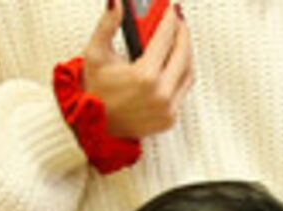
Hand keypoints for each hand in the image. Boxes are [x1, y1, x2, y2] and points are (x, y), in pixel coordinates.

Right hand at [81, 3, 189, 140]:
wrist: (93, 126)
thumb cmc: (93, 91)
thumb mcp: (96, 53)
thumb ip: (107, 25)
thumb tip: (115, 3)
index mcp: (144, 76)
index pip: (165, 39)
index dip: (169, 20)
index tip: (170, 9)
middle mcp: (160, 94)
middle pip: (183, 54)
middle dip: (183, 33)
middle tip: (178, 20)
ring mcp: (168, 108)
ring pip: (188, 72)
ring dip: (186, 52)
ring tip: (179, 39)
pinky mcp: (170, 118)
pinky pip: (183, 90)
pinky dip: (182, 73)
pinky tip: (176, 61)